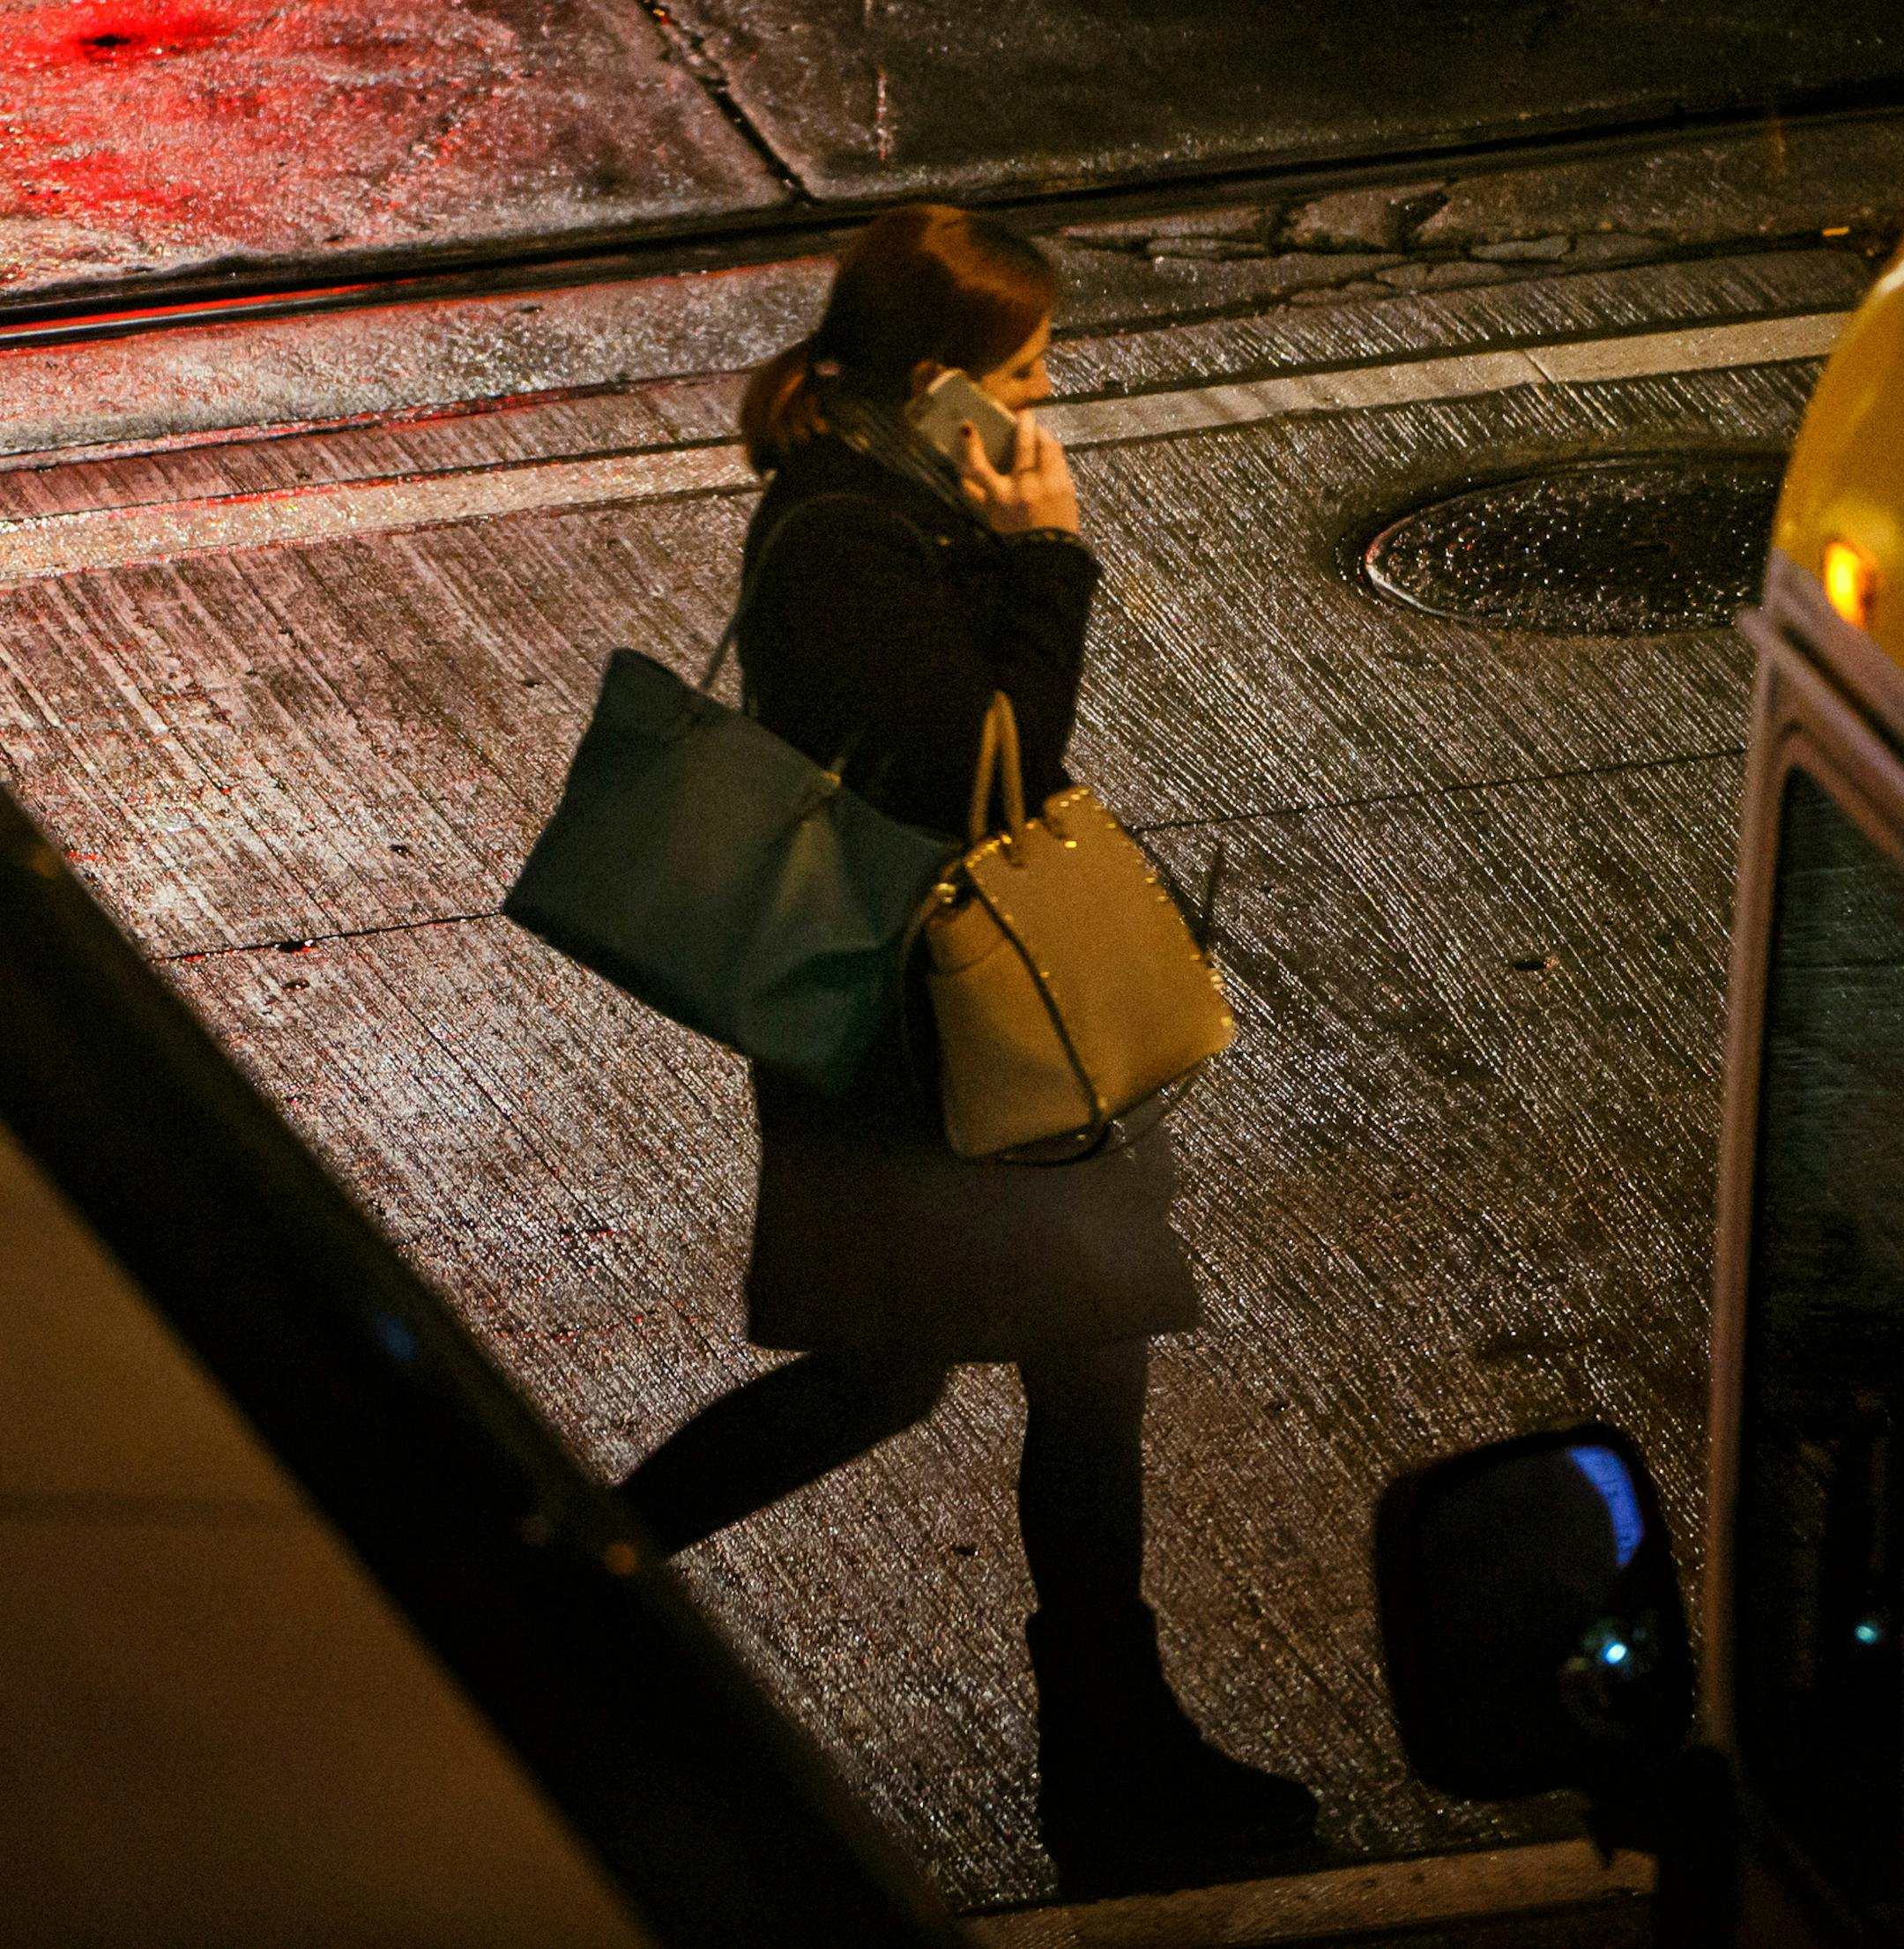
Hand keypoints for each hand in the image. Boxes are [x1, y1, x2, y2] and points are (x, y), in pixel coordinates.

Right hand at [957, 410, 1079, 536]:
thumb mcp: (992, 518)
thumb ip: (977, 496)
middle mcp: (1024, 488)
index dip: (971, 446)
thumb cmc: (1016, 538)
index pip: (979, 468)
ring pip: (1047, 446)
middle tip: (1021, 412)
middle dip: (1023, 421)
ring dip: (1042, 433)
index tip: (967, 428)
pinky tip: (1048, 451)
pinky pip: (1059, 458)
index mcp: (1001, 498)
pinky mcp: (1066, 487)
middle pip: (1023, 444)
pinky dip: (1052, 451)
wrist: (1048, 558)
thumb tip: (962, 475)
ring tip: (1037, 430)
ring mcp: (1049, 486)